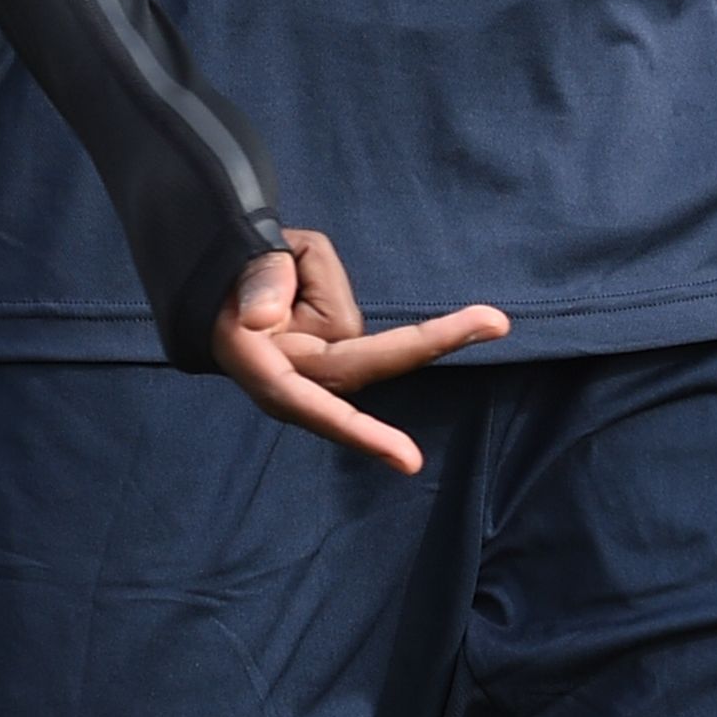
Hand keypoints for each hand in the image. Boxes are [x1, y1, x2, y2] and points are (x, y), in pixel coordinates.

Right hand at [213, 230, 509, 473]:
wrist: (220, 289)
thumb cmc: (237, 276)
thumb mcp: (247, 256)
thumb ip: (262, 280)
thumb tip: (265, 318)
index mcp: (264, 369)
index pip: (317, 404)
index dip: (362, 433)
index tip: (411, 459)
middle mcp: (296, 383)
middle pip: (370, 367)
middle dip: (432, 342)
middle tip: (496, 322)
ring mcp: (321, 375)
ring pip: (362, 335)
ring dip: (324, 281)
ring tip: (285, 264)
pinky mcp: (341, 360)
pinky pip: (360, 331)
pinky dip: (332, 289)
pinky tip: (299, 279)